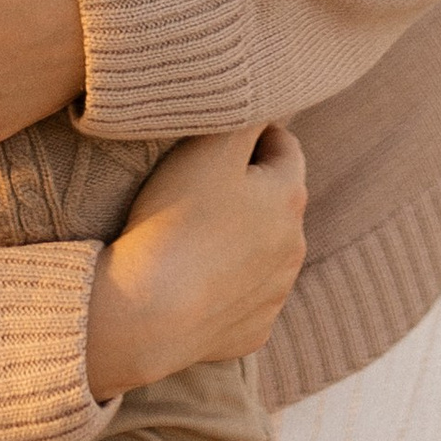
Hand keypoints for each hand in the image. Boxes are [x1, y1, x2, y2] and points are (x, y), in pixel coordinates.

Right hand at [87, 126, 307, 398]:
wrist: (145, 314)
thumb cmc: (175, 222)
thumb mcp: (207, 148)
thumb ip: (239, 117)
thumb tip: (258, 109)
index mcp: (289, 196)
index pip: (284, 145)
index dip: (251, 136)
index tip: (214, 142)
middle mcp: (295, 246)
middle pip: (276, 202)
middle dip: (246, 190)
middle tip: (196, 187)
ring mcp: (275, 294)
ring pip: (262, 252)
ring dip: (238, 240)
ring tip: (190, 237)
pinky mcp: (252, 331)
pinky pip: (242, 299)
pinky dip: (224, 287)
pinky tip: (190, 282)